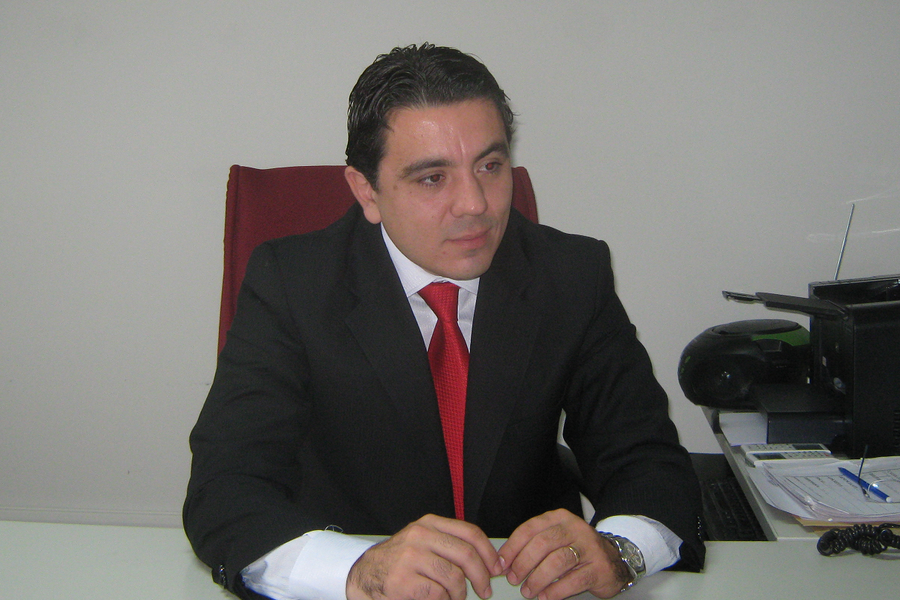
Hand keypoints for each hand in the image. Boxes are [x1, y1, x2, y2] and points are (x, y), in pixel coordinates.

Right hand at [346, 514, 503, 599]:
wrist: (364, 575)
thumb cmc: (400, 562)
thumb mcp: (423, 543)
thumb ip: (450, 546)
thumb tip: (489, 563)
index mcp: (429, 524)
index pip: (470, 532)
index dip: (489, 553)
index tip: (497, 568)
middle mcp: (420, 536)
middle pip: (466, 554)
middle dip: (482, 576)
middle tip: (486, 591)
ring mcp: (410, 558)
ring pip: (454, 577)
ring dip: (460, 594)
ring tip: (455, 598)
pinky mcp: (403, 581)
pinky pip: (438, 594)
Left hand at [499, 509, 630, 599]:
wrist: (614, 559)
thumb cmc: (577, 549)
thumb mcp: (556, 539)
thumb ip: (533, 546)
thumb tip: (505, 562)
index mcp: (559, 518)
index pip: (530, 529)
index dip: (512, 548)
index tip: (501, 564)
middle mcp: (575, 529)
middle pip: (542, 544)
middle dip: (523, 564)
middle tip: (513, 579)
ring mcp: (589, 547)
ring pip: (557, 562)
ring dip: (537, 579)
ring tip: (528, 591)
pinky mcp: (599, 567)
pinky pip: (573, 580)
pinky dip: (555, 591)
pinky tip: (545, 596)